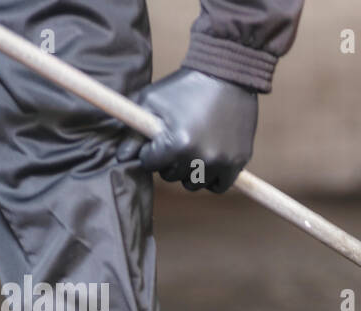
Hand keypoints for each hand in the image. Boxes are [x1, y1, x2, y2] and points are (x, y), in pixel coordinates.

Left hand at [118, 68, 257, 192]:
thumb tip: (121, 158)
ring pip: (194, 184)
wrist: (226, 75)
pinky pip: (219, 186)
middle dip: (168, 162)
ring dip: (189, 172)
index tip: (156, 139)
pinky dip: (211, 179)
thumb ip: (134, 132)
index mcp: (177, 144)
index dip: (149, 151)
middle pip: (172, 177)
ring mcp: (222, 162)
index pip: (150, 165)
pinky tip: (207, 162)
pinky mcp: (238, 162)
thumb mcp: (151, 101)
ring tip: (190, 151)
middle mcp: (200, 158)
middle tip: (174, 142)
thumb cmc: (183, 86)